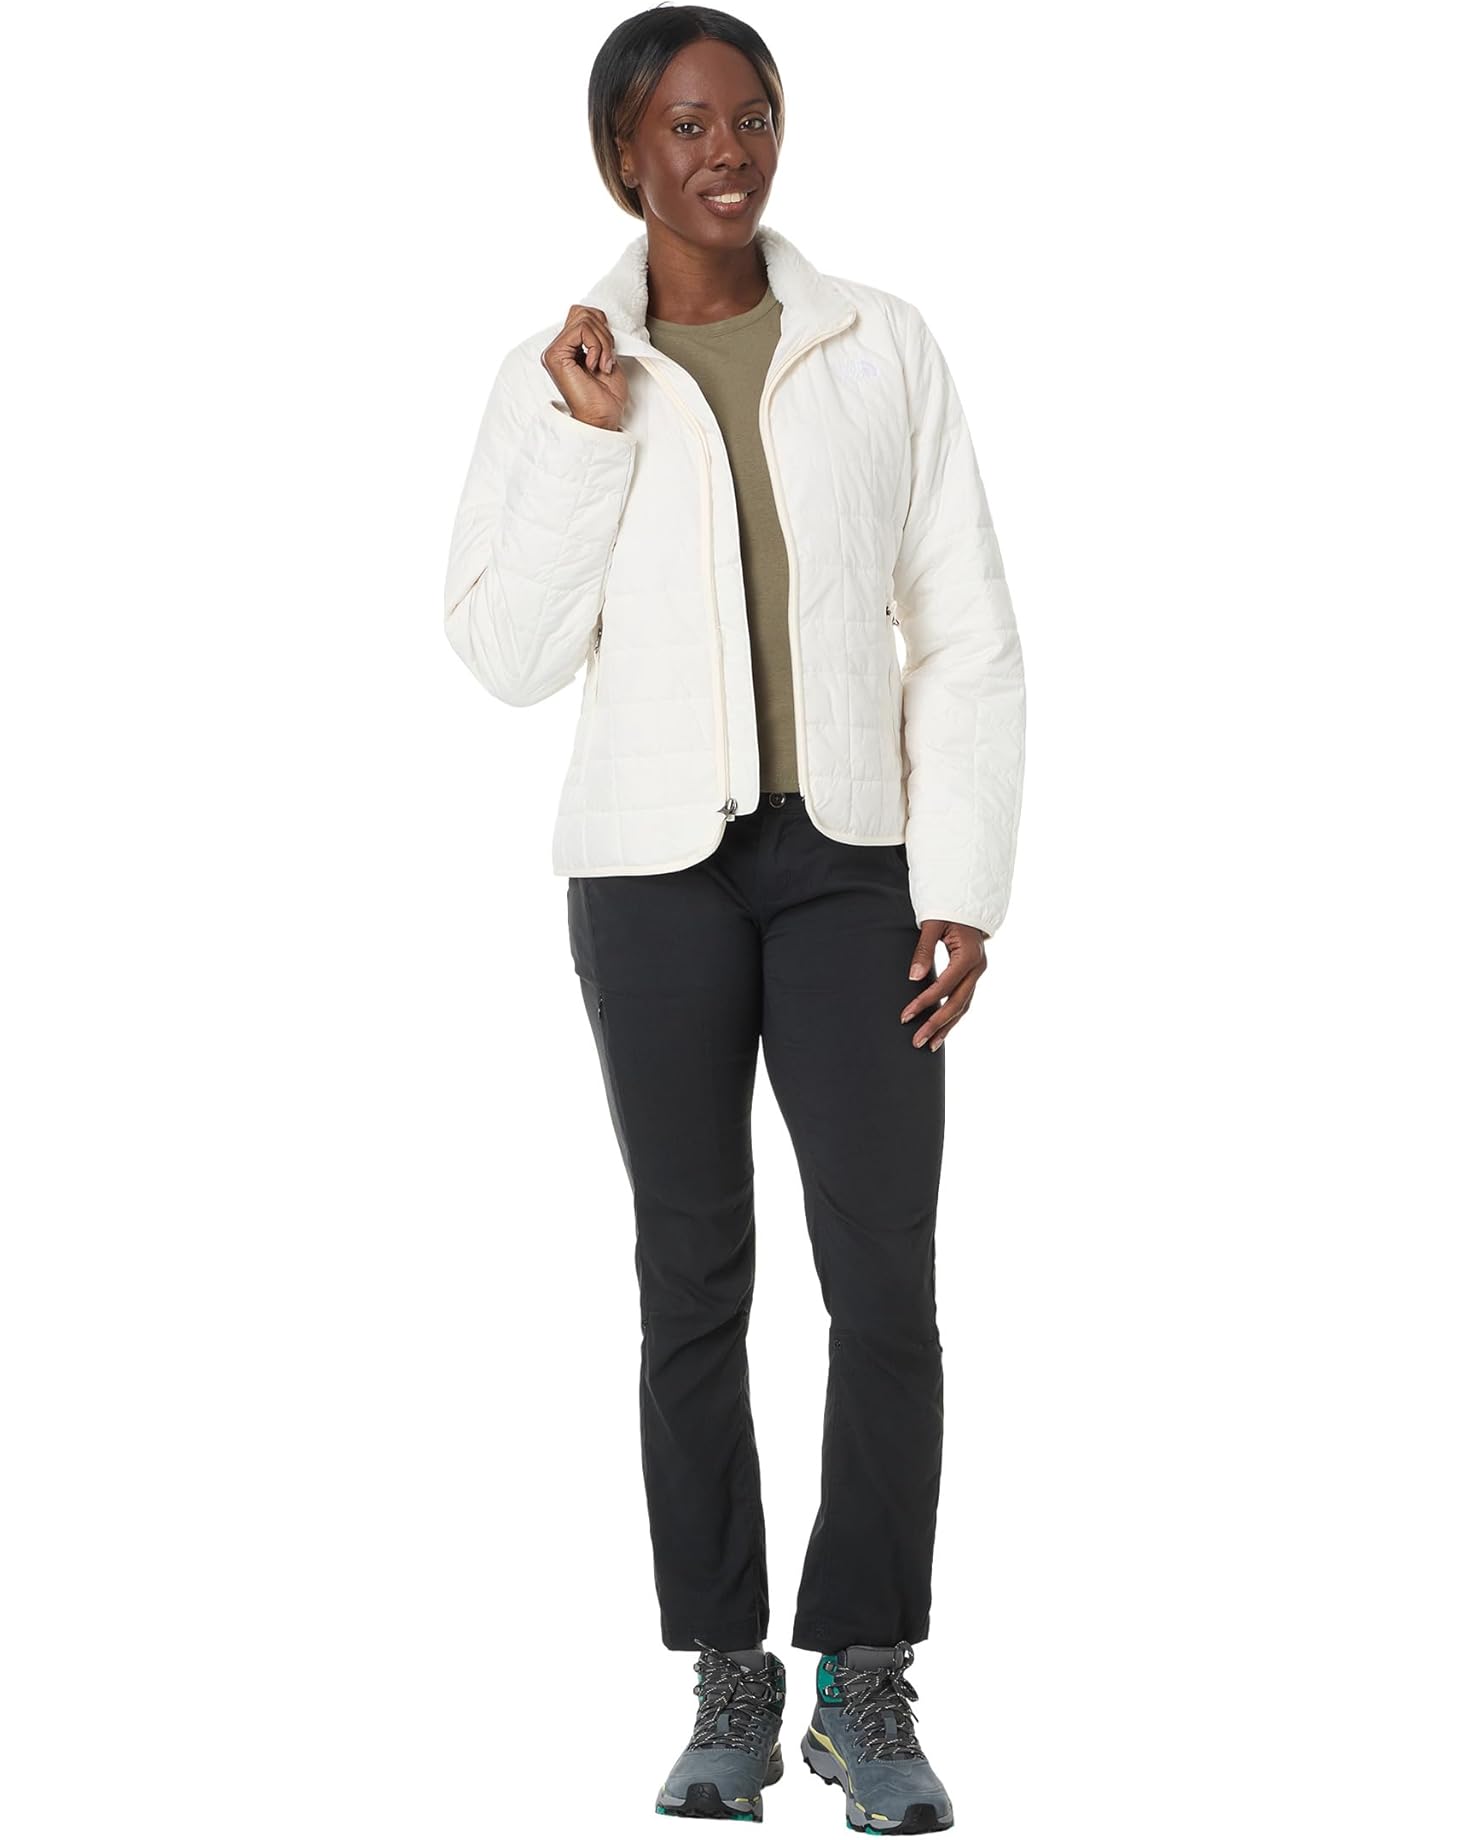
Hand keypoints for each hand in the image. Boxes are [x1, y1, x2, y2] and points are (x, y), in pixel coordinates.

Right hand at [542, 304, 629, 430]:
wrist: (603, 418)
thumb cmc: (607, 396)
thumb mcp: (607, 357)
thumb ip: (598, 335)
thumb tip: (597, 316)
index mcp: (568, 348)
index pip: (583, 315)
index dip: (602, 327)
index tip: (610, 354)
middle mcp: (558, 348)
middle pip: (582, 312)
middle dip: (604, 333)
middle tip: (608, 359)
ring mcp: (554, 351)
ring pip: (584, 319)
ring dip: (603, 342)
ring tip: (603, 365)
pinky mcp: (555, 355)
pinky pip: (581, 330)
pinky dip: (597, 346)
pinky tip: (595, 366)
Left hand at [900, 920, 988, 1049]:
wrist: (967, 906)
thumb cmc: (948, 910)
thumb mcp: (933, 924)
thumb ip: (923, 950)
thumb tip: (913, 977)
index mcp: (969, 956)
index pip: (944, 986)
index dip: (924, 1002)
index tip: (905, 1016)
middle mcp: (978, 968)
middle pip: (956, 1003)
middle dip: (935, 1024)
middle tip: (916, 1041)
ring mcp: (978, 973)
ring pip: (963, 1007)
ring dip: (946, 1027)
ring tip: (929, 1045)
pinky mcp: (973, 976)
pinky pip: (964, 1001)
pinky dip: (952, 1017)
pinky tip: (940, 1031)